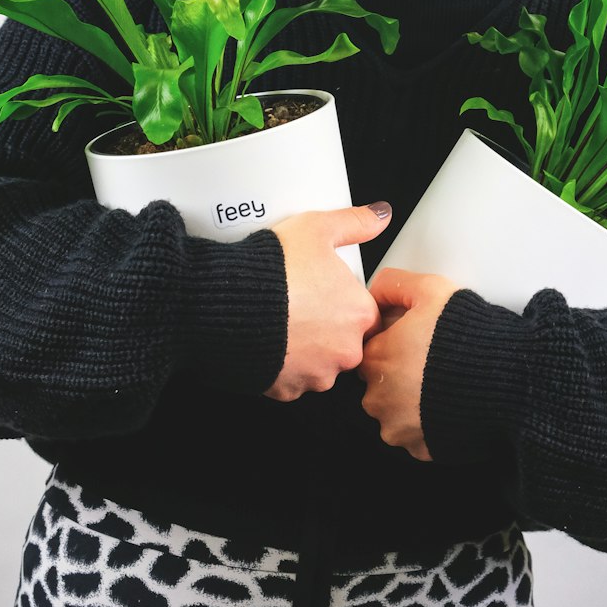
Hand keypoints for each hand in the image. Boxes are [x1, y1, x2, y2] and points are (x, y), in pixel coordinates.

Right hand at [263, 204, 392, 402]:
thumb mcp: (317, 228)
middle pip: (346, 341)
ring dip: (307, 349)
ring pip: (320, 363)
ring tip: (283, 322)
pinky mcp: (288, 391)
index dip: (344, 300)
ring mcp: (317, 374)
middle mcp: (345, 350)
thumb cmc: (272, 271)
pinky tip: (271, 341)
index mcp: (359, 313)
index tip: (325, 292)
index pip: (366, 313)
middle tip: (300, 305)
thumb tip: (380, 215)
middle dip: (327, 327)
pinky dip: (284, 366)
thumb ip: (355, 223)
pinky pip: (292, 380)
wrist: (227, 305)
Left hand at [357, 267, 460, 460]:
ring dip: (411, 401)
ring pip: (395, 411)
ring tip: (442, 383)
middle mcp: (379, 397)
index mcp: (376, 358)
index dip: (395, 341)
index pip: (370, 349)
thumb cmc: (468, 338)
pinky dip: (427, 423)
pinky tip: (447, 404)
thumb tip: (376, 290)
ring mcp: (398, 427)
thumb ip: (394, 284)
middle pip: (380, 382)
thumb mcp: (431, 289)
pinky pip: (415, 435)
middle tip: (432, 361)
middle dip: (400, 373)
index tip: (415, 341)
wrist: (506, 380)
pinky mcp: (419, 449)